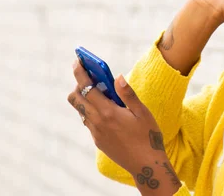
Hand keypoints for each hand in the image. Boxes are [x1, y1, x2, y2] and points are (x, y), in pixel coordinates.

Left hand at [67, 59, 181, 193]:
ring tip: (104, 93)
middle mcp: (96, 122)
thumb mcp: (142, 112)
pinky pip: (88, 120)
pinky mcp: (98, 140)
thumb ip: (128, 94)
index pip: (86, 87)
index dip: (80, 71)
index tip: (78, 60)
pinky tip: (109, 111)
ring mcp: (95, 132)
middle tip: (93, 77)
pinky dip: (93, 110)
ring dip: (86, 98)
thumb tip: (117, 76)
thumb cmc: (148, 136)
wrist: (146, 165)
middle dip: (79, 84)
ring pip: (80, 110)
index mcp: (107, 112)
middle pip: (75, 98)